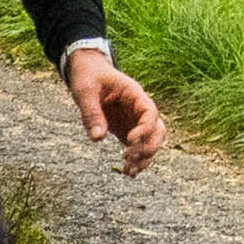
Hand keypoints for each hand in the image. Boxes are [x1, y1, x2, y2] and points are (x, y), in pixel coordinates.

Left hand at [63, 49, 168, 174]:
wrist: (88, 71)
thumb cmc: (88, 76)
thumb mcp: (85, 91)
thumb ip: (91, 113)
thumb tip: (98, 139)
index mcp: (134, 94)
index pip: (150, 112)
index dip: (144, 128)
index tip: (129, 141)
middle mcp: (139, 108)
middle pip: (158, 130)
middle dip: (148, 147)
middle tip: (128, 156)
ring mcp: (135, 120)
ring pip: (152, 142)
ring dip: (145, 158)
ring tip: (129, 171)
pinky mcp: (127, 130)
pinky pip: (139, 147)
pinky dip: (137, 160)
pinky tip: (129, 172)